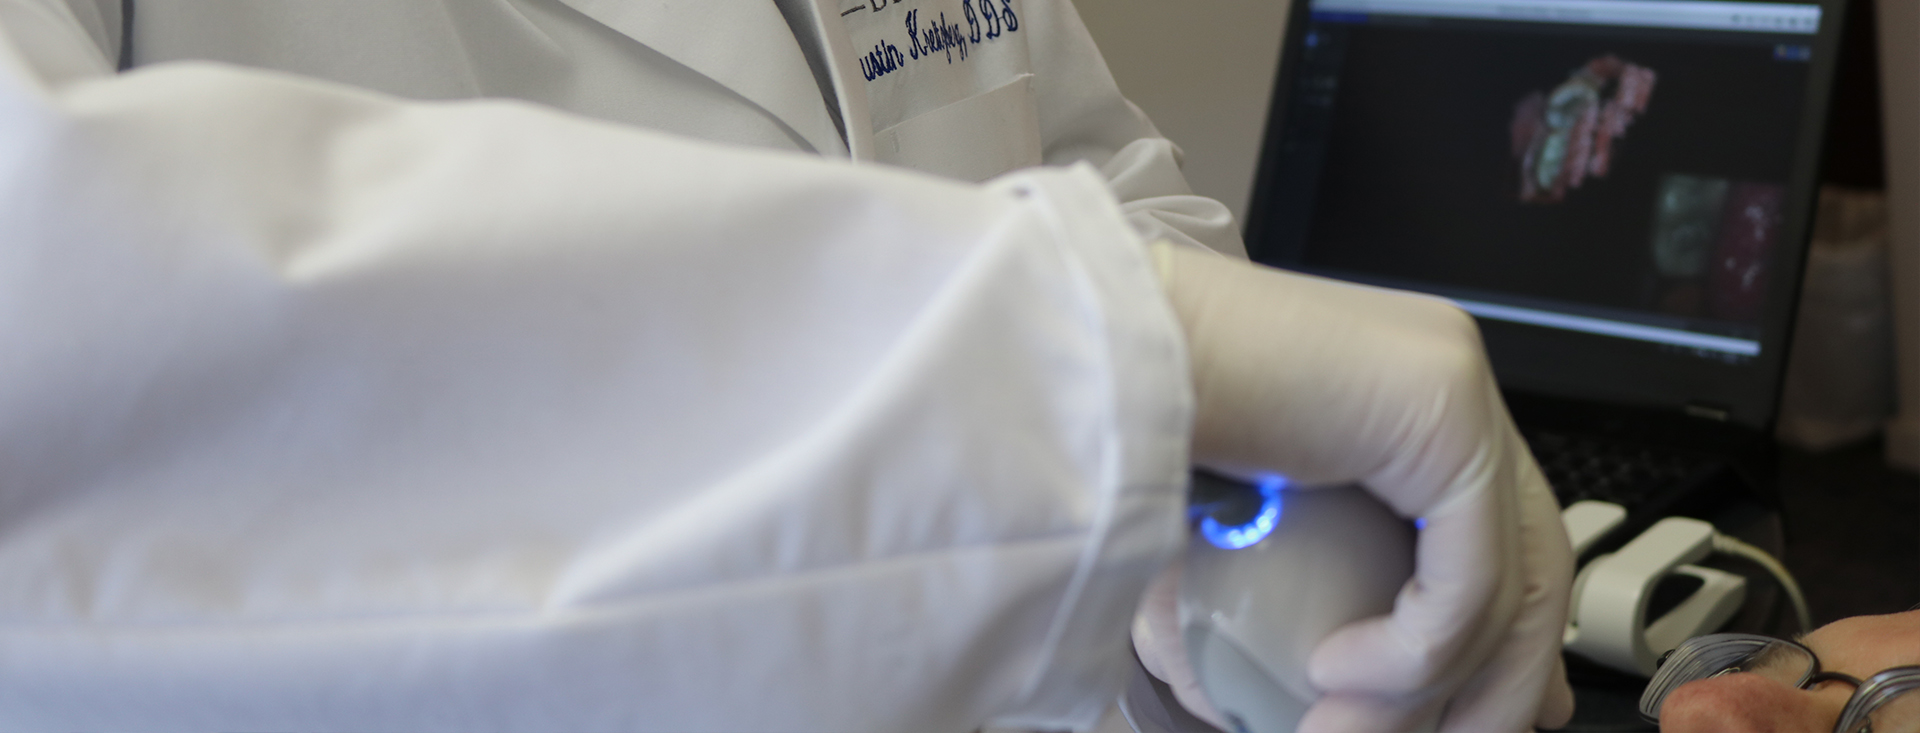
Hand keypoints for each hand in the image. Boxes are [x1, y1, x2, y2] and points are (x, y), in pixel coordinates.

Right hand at [1138, 244, 1574, 731]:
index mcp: (1411, 388)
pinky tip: (1332, 673)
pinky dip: (1410, 653)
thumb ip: (1324, 550)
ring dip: (1426, 694)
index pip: (1508, 531)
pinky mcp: (1443, 410)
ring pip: (1507, 584)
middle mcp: (1449, 377)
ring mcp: (1454, 386)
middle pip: (1528, 564)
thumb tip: (1351, 652)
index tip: (1483, 717)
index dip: (1508, 645)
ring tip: (1338, 732)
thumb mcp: (1255, 502)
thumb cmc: (1134, 414)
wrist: (1095, 352)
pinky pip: (1468, 574)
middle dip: (1490, 685)